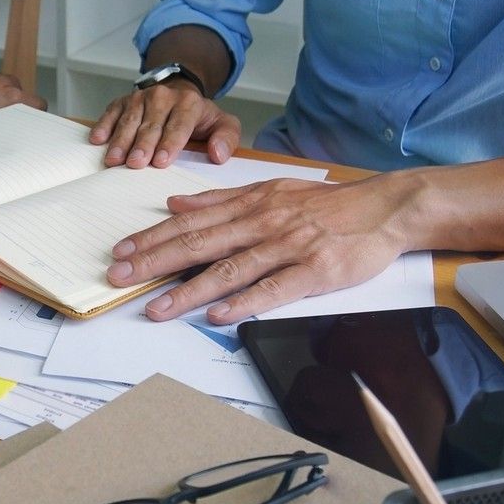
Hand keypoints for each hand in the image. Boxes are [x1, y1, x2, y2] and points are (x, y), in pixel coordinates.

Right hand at [89, 80, 240, 168]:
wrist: (177, 92)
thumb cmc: (198, 118)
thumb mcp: (223, 124)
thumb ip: (227, 138)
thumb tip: (218, 154)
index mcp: (188, 103)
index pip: (179, 125)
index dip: (169, 143)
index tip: (161, 161)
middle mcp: (162, 97)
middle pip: (151, 125)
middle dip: (142, 145)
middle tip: (134, 164)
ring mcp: (139, 98)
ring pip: (129, 121)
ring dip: (120, 141)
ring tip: (114, 160)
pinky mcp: (121, 102)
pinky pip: (111, 113)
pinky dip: (103, 126)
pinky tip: (97, 140)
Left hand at [105, 174, 420, 322]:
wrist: (383, 207)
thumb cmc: (324, 204)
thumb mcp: (269, 189)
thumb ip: (220, 199)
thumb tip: (175, 203)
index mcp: (248, 205)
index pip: (189, 223)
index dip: (151, 239)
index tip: (119, 252)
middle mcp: (262, 224)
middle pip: (199, 244)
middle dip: (154, 262)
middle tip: (120, 278)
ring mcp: (287, 248)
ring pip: (230, 270)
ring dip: (189, 290)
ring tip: (158, 307)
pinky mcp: (315, 271)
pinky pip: (274, 288)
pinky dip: (244, 302)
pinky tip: (218, 314)